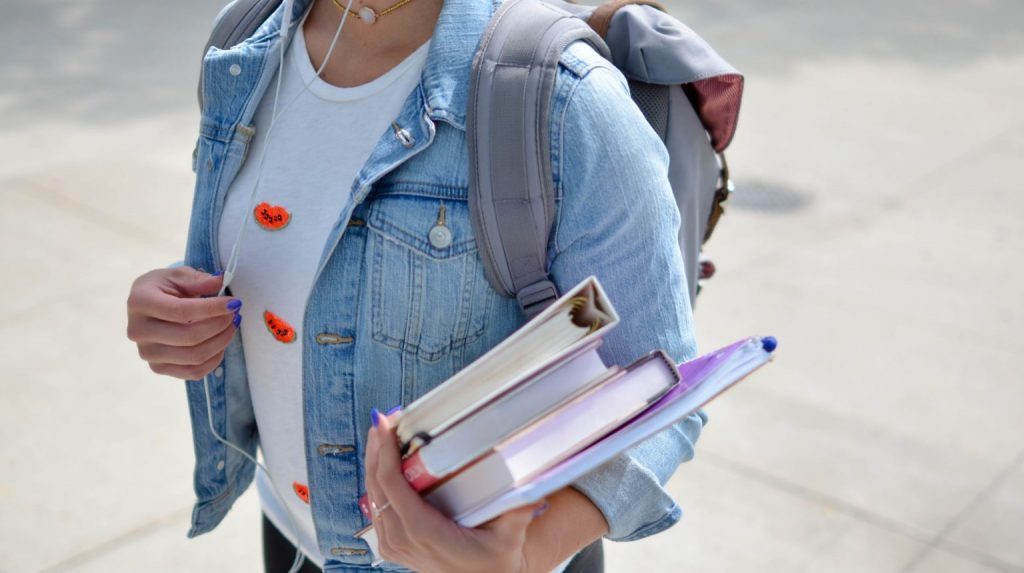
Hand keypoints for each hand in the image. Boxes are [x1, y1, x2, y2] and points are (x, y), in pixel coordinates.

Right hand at [126, 266, 240, 379]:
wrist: (147, 306)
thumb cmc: (164, 288)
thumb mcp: (178, 275)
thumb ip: (198, 279)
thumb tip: (220, 282)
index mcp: (140, 303)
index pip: (181, 311)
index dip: (212, 308)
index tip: (234, 303)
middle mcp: (139, 331)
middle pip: (189, 337)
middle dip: (220, 325)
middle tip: (235, 314)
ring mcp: (147, 353)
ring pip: (194, 357)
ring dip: (221, 342)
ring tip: (231, 326)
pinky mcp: (158, 368)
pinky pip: (193, 372)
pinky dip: (214, 359)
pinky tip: (220, 343)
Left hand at [364, 412, 545, 572]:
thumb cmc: (494, 565)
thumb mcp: (509, 538)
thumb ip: (518, 512)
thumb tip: (532, 486)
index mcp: (423, 531)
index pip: (391, 484)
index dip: (384, 450)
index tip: (385, 423)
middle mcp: (402, 538)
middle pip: (376, 484)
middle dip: (376, 447)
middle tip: (383, 419)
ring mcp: (394, 544)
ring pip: (372, 494)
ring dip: (374, 462)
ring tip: (382, 433)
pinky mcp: (393, 544)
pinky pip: (377, 507)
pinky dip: (378, 481)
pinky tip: (385, 462)